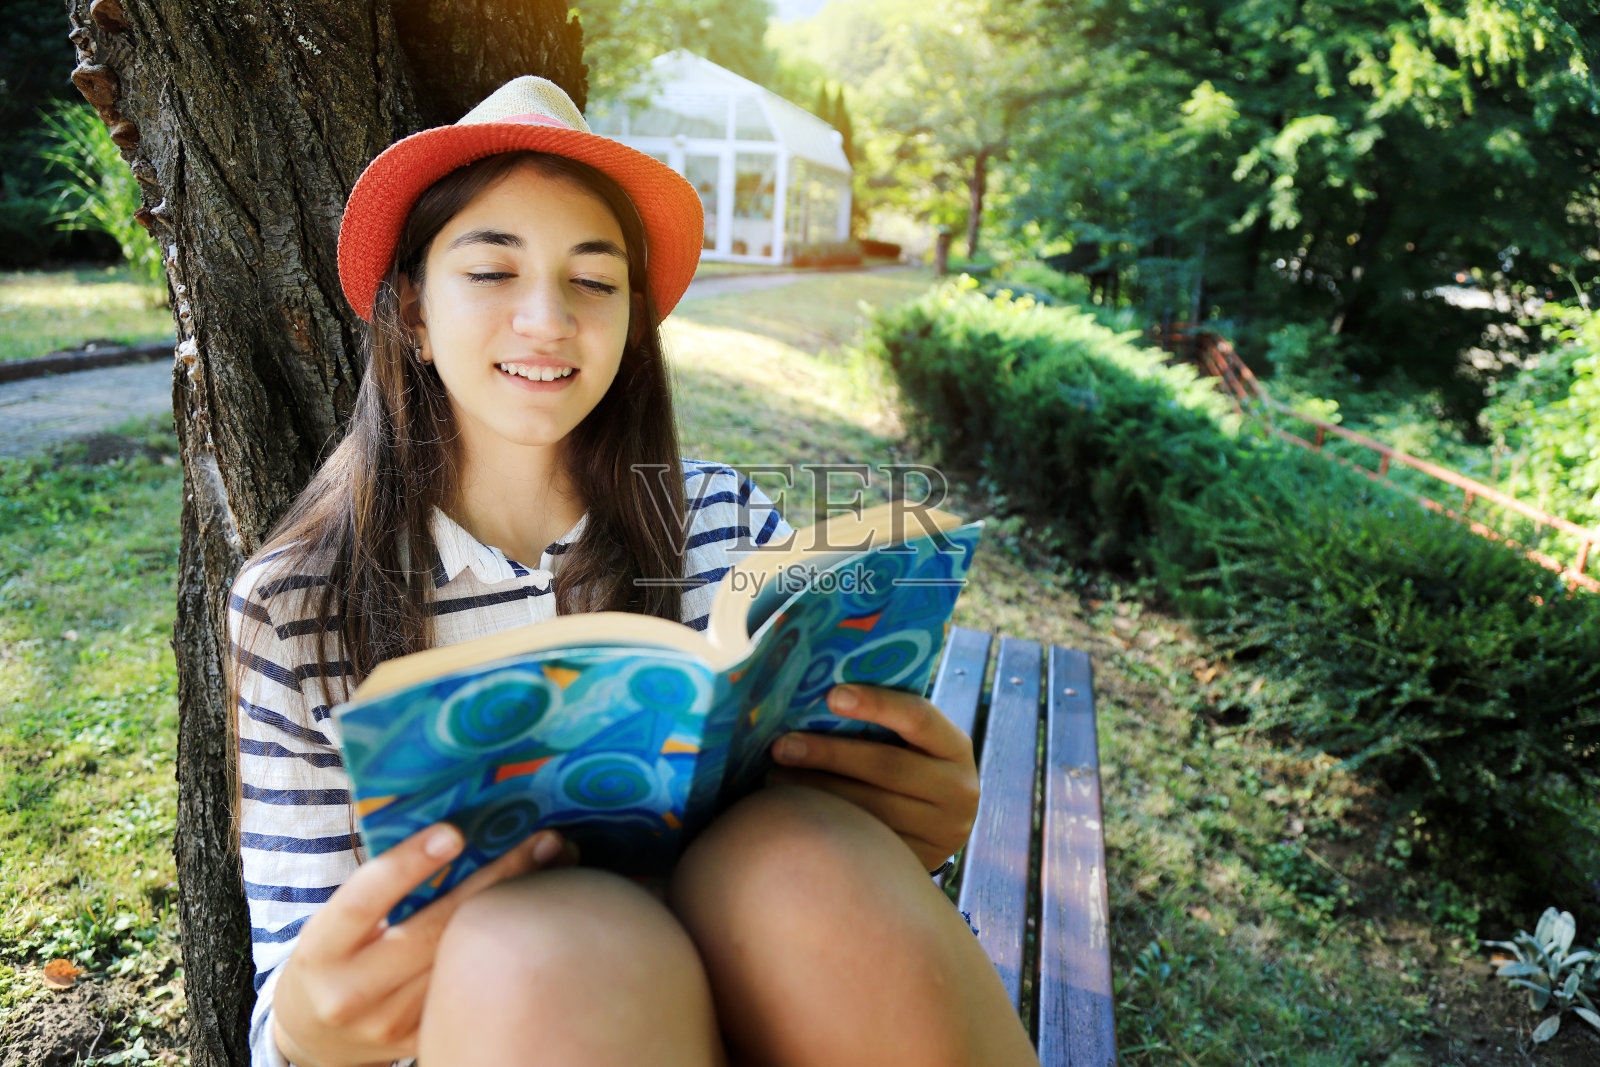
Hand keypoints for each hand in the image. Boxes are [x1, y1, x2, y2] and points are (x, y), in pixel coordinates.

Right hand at [271, 823, 577, 1066]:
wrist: (318, 1036)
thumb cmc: (337, 955)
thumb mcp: (335, 922)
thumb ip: (381, 887)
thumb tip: (457, 825)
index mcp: (322, 950)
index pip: (365, 899)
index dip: (410, 864)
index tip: (456, 831)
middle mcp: (352, 992)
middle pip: (433, 929)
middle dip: (495, 879)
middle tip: (545, 840)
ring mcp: (390, 1025)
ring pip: (464, 961)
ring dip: (517, 911)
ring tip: (561, 866)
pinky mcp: (425, 1042)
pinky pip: (475, 989)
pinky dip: (511, 949)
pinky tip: (544, 915)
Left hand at [764, 684, 978, 871]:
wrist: (937, 825)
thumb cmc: (910, 765)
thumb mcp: (913, 743)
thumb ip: (884, 722)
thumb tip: (818, 694)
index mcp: (955, 747)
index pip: (918, 717)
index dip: (875, 703)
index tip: (830, 695)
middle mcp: (958, 790)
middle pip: (886, 767)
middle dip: (828, 755)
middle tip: (781, 746)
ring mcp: (942, 833)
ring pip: (871, 810)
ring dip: (817, 792)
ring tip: (775, 777)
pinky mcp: (918, 863)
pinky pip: (866, 842)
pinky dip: (829, 823)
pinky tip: (797, 810)